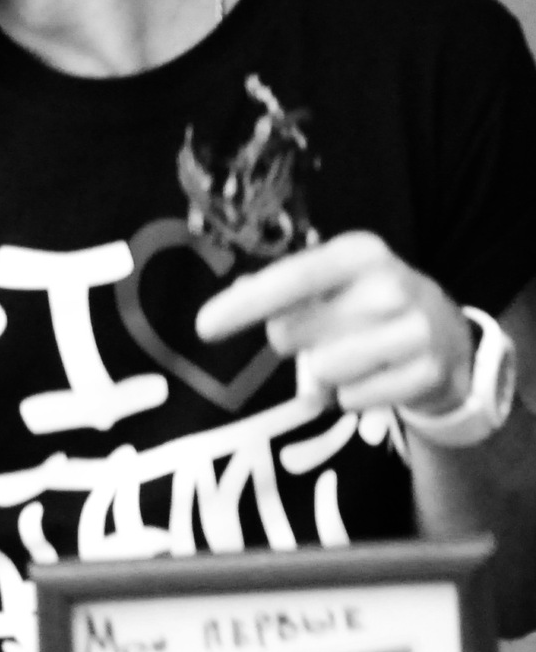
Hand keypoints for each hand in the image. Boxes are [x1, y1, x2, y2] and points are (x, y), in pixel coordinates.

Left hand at [195, 231, 473, 416]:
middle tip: (323, 334)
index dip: (244, 305)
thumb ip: (284, 286)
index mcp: (359, 252)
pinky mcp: (427, 373)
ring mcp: (413, 331)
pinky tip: (373, 377)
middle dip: (293, 342)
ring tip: (349, 359)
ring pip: (322, 371)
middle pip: (293, 333)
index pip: (291, 278)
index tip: (204, 327)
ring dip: (322, 374)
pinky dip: (350, 396)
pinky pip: (352, 399)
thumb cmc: (369, 301)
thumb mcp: (334, 280)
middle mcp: (389, 286)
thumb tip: (235, 295)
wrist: (448, 335)